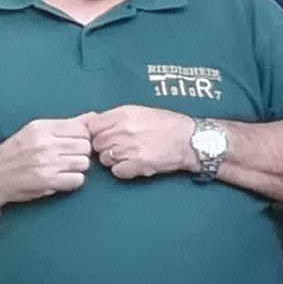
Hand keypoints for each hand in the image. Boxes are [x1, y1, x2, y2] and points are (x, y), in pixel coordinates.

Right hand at [0, 117, 95, 208]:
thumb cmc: (16, 153)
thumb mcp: (36, 131)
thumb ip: (66, 124)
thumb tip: (94, 116)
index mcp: (41, 127)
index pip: (81, 128)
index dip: (83, 138)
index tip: (74, 144)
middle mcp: (44, 143)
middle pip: (85, 146)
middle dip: (81, 154)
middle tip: (68, 158)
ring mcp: (46, 162)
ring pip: (84, 163)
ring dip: (77, 168)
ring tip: (63, 168)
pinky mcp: (48, 180)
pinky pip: (78, 180)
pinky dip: (72, 181)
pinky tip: (61, 179)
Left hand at [81, 104, 204, 179]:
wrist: (190, 140)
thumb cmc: (168, 124)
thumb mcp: (141, 111)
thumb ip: (117, 117)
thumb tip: (94, 122)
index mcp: (123, 114)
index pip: (92, 125)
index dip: (95, 132)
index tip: (102, 136)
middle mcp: (124, 130)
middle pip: (96, 143)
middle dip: (104, 146)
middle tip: (118, 147)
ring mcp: (129, 148)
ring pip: (104, 159)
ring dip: (112, 160)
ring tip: (128, 156)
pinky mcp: (137, 165)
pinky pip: (116, 171)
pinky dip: (122, 170)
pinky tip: (133, 165)